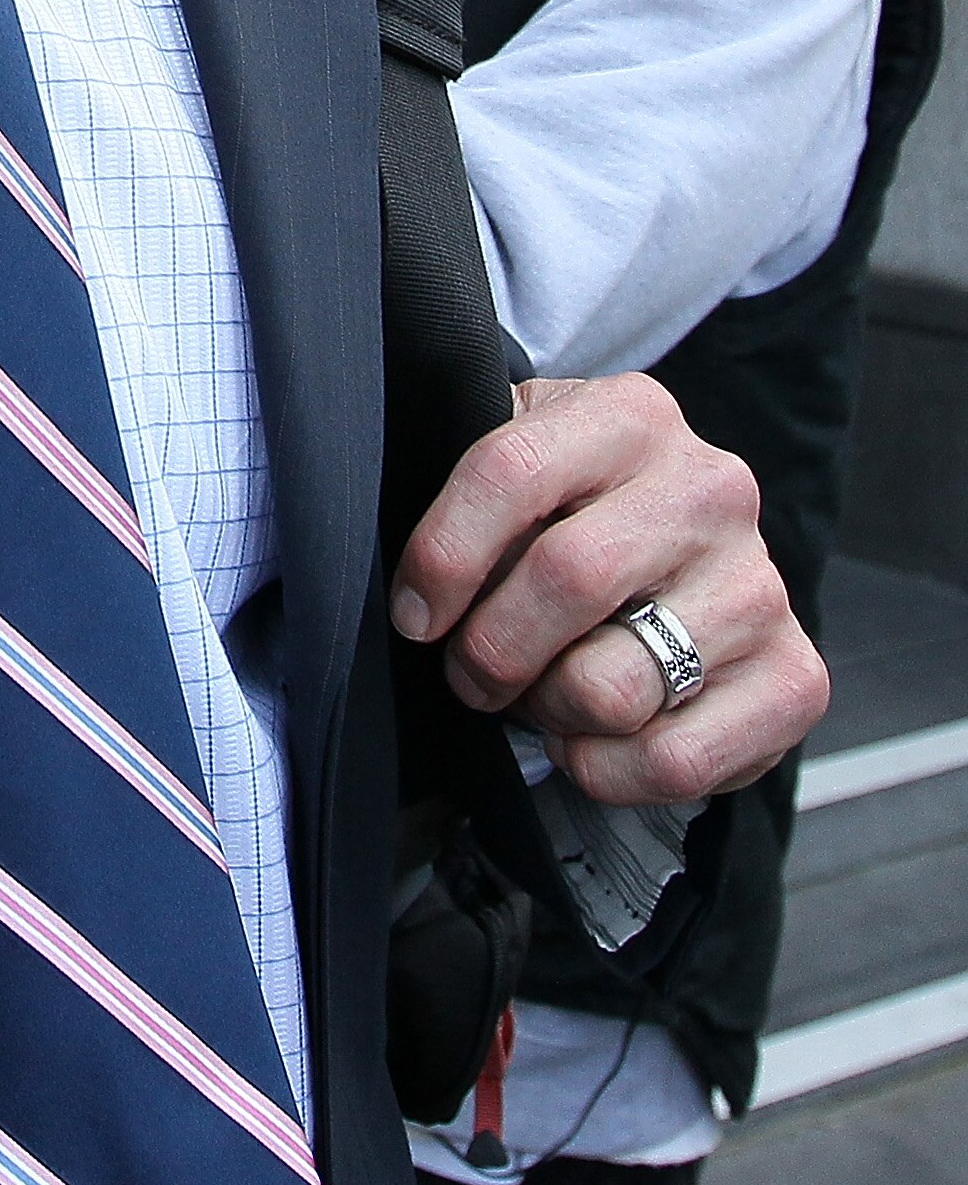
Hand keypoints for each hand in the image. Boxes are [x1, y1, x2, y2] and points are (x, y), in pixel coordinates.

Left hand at [389, 374, 828, 806]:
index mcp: (632, 414)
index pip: (508, 470)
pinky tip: (593, 740)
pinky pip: (671, 759)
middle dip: (489, 650)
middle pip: (563, 581)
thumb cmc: (572, 514)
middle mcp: (711, 487)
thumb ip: (466, 484)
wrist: (687, 565)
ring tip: (541, 695)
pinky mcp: (798, 678)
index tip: (413, 613)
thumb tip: (387, 553)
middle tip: (470, 674)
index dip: (442, 555)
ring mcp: (761, 583)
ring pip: (611, 684)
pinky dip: (605, 770)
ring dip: (548, 712)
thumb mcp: (521, 463)